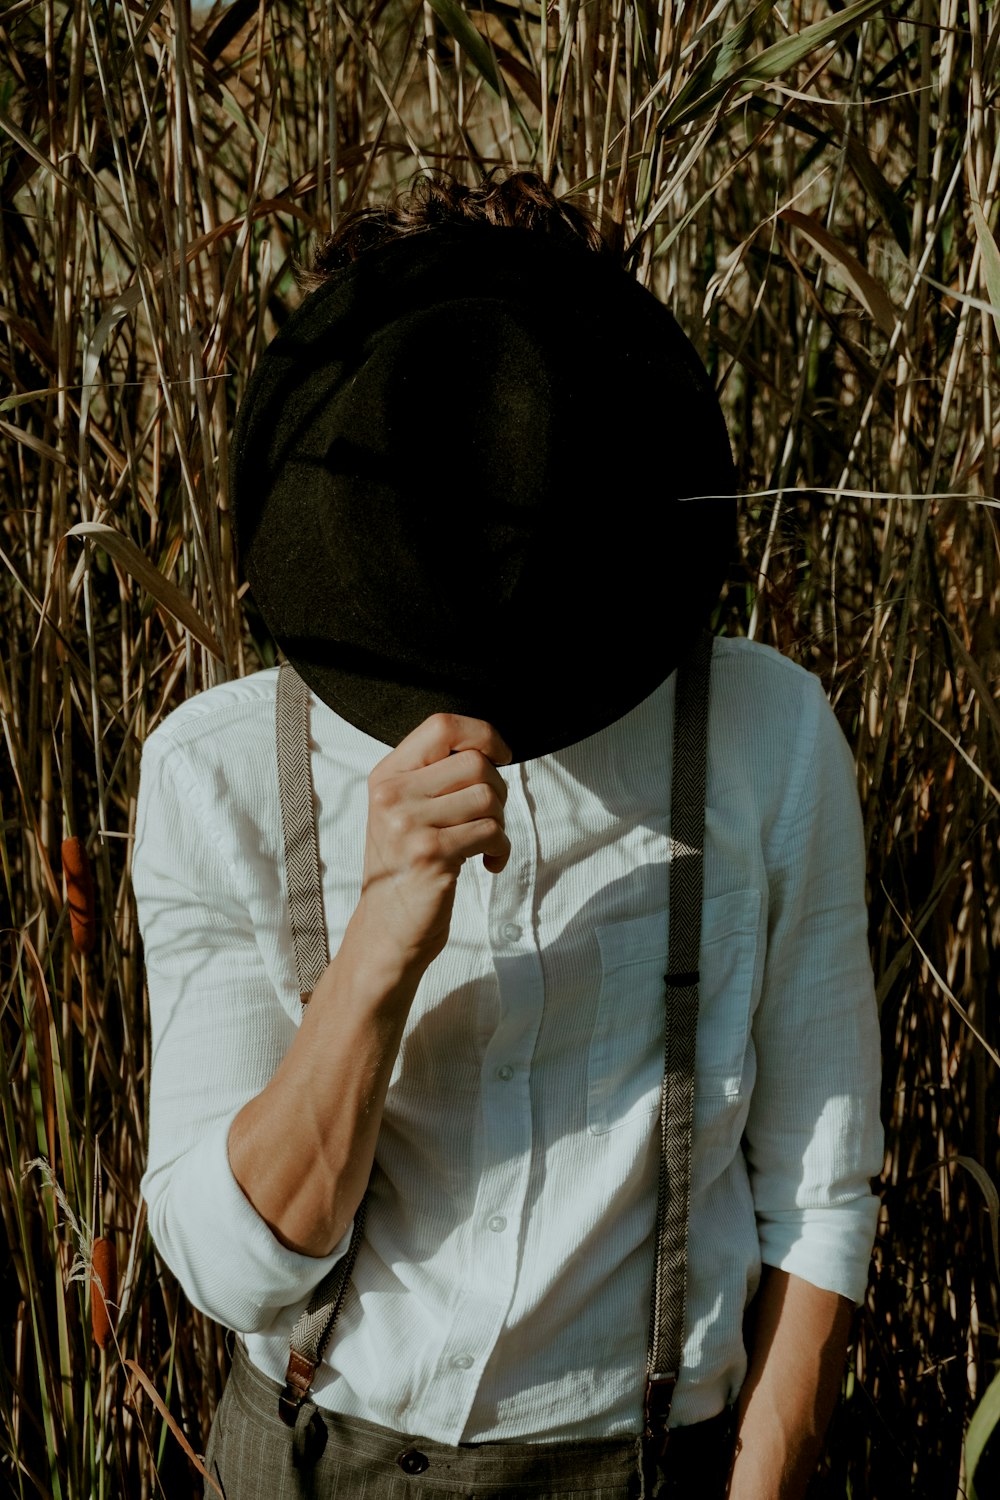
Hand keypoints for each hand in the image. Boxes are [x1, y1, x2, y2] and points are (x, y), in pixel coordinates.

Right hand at [359, 713, 511, 970]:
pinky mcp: (431, 854)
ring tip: (485, 843)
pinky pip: (492, 831)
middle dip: (499, 790)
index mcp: (387, 775)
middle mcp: (393, 794)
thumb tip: (489, 748)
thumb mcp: (404, 812)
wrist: (386, 929)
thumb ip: (433, 777)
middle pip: (475, 762)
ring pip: (488, 797)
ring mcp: (409, 824)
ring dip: (500, 823)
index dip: (483, 734)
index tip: (501, 756)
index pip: (442, 725)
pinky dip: (501, 848)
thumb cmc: (405, 869)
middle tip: (489, 818)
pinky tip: (488, 863)